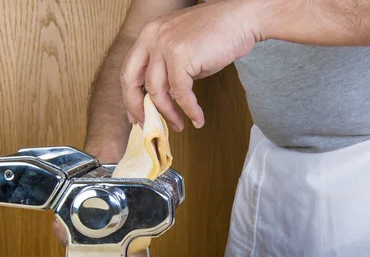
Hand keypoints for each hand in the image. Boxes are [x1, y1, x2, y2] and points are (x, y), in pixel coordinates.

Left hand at [121, 0, 261, 130]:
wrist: (241, 18)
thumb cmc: (217, 34)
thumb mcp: (184, 51)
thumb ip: (169, 71)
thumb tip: (165, 99)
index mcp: (149, 34)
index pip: (129, 69)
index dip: (130, 96)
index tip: (136, 114)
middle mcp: (152, 37)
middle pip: (131, 80)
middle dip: (137, 108)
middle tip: (147, 126)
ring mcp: (165, 45)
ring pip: (156, 91)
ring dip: (168, 114)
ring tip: (178, 125)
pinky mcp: (181, 56)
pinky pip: (181, 93)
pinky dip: (190, 110)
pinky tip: (197, 119)